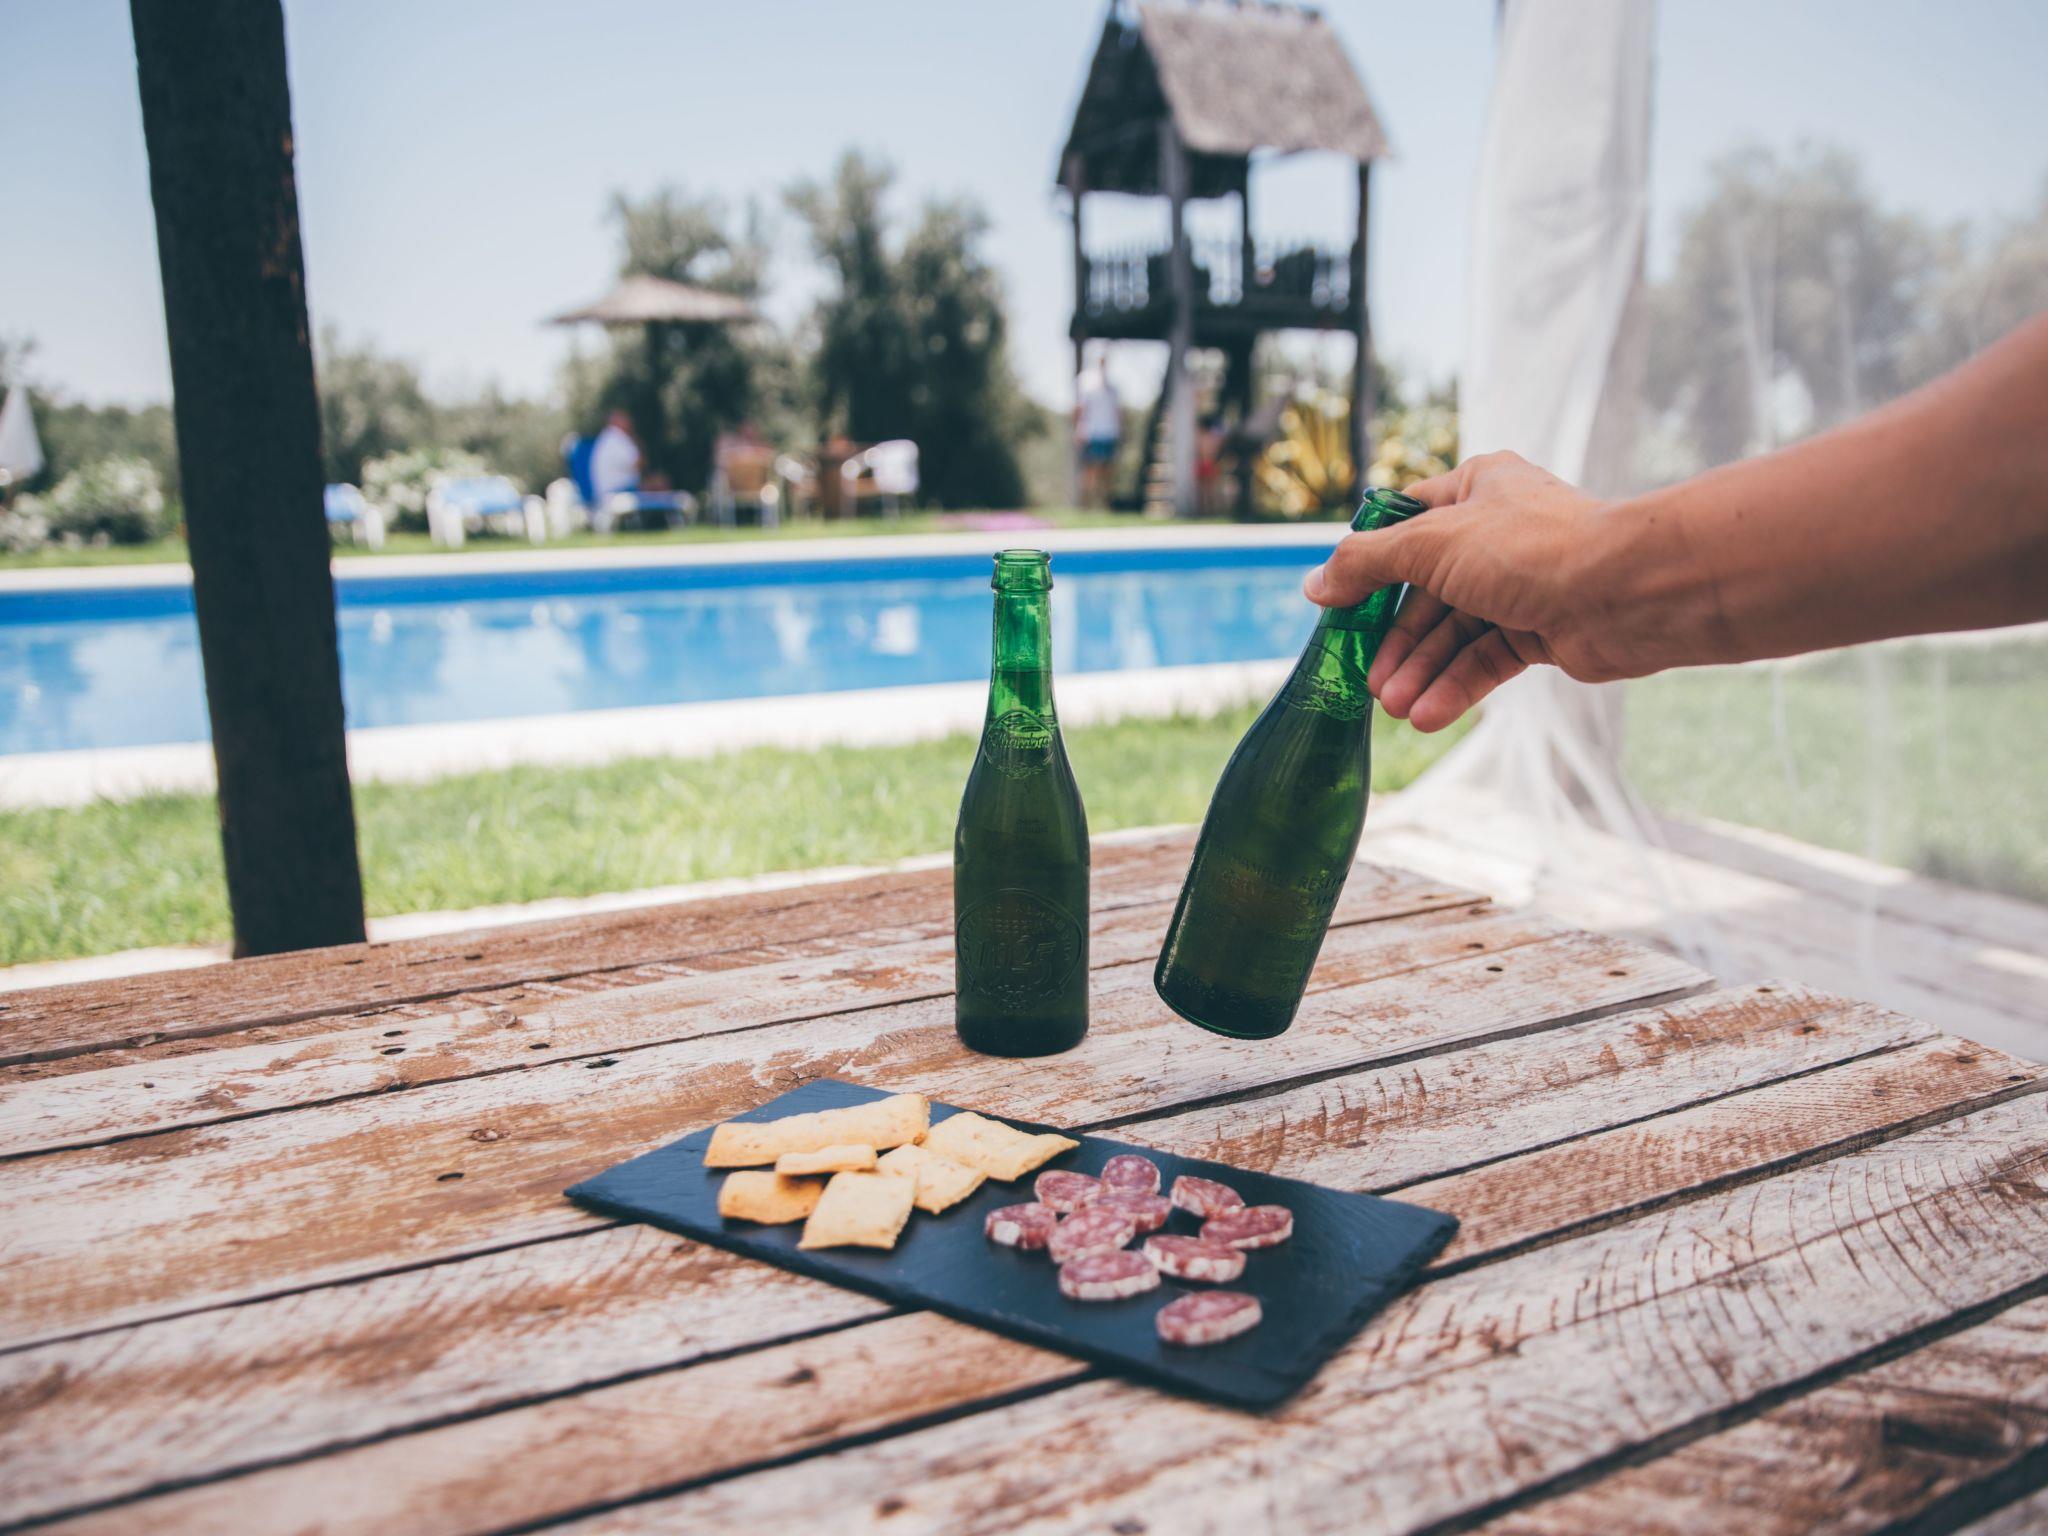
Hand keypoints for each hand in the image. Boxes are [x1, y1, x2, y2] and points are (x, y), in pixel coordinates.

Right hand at [1302, 452, 1644, 731]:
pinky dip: (1456, 686)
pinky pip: (1486, 659)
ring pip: (1455, 632)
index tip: (1340, 609)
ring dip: (1423, 672)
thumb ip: (1366, 565)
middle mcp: (1496, 532)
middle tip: (1370, 683)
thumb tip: (1315, 586)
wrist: (1627, 592)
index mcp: (1475, 488)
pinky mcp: (1541, 629)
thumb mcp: (1429, 545)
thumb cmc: (1531, 549)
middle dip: (1397, 643)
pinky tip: (1429, 715)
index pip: (1404, 525)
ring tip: (1397, 708)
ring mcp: (1519, 583)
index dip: (1369, 568)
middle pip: (1425, 591)